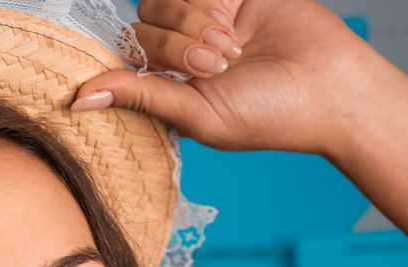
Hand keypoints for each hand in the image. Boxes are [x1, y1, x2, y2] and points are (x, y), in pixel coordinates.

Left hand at [71, 0, 377, 156]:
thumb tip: (76, 101)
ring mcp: (207, 16)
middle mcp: (184, 50)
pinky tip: (237, 19)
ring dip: (194, 19)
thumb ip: (139, 97)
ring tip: (232, 46)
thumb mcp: (197, 114)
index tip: (183, 74)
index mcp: (171, 84)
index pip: (128, 55)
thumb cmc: (270, 115)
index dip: (148, 58)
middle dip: (178, 43)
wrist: (331, 87)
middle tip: (219, 64)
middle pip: (143, 22)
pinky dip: (210, 0)